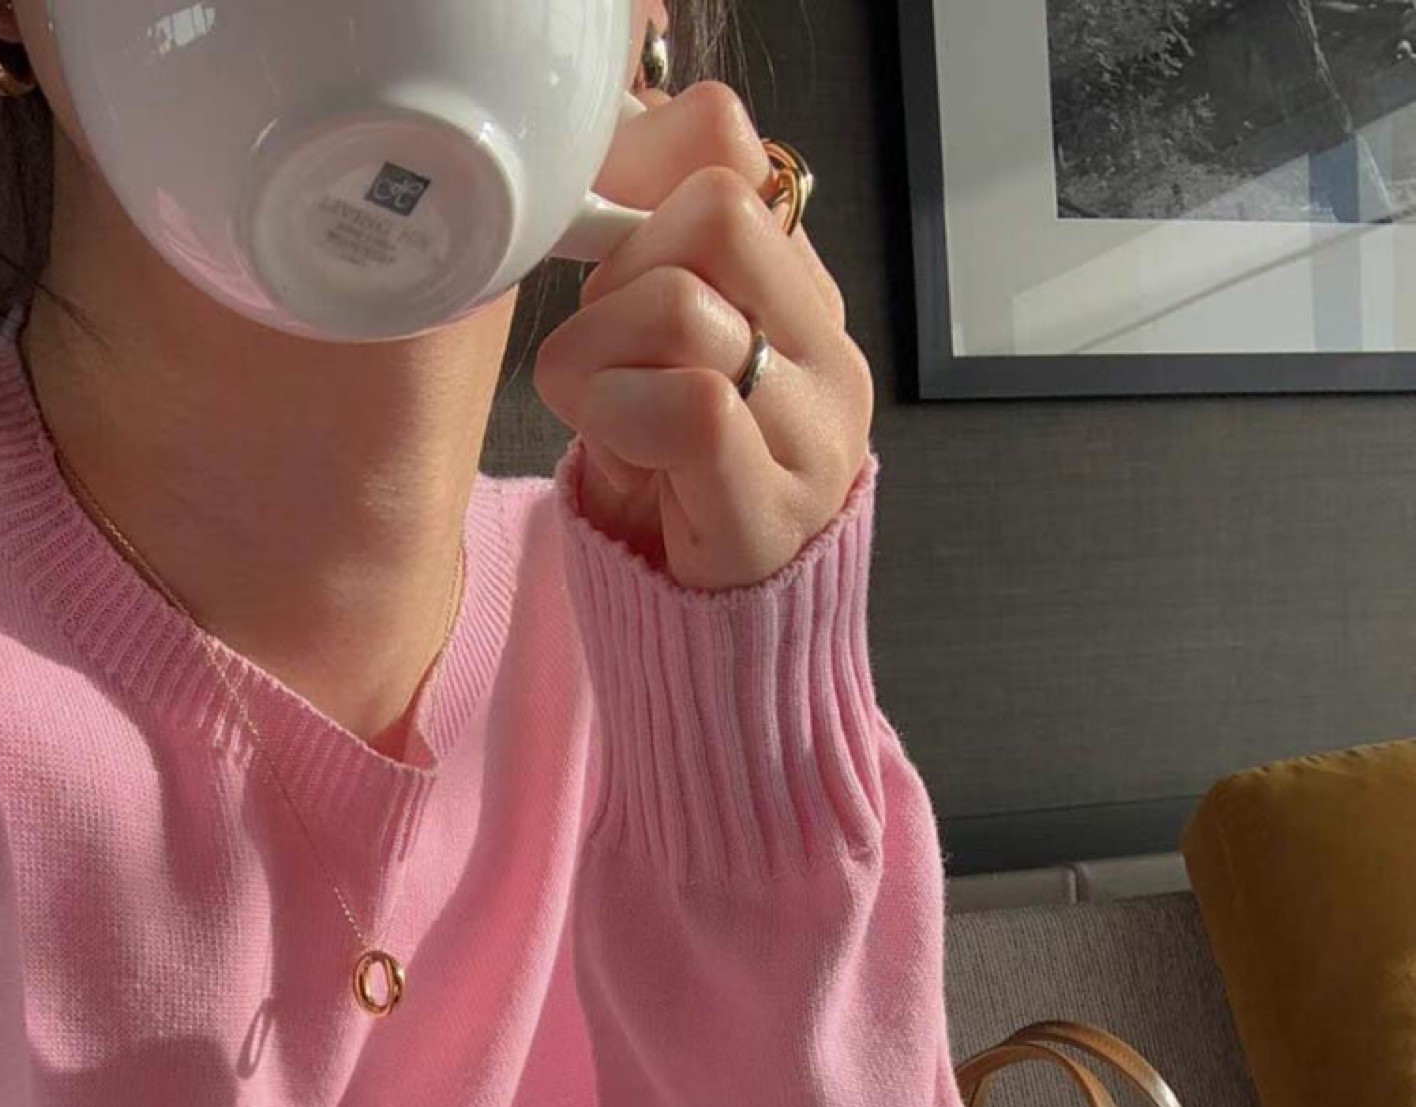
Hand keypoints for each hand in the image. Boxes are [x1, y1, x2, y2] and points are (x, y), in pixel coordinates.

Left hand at [533, 84, 873, 591]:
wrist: (723, 651)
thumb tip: (590, 176)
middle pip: (715, 211)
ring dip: (601, 354)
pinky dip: (620, 415)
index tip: (597, 252)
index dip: (635, 175)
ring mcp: (814, 430)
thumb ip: (649, 272)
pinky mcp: (776, 507)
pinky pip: (695, 408)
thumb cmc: (673, 500)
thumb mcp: (659, 365)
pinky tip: (615, 449)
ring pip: (687, 306)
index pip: (729, 145)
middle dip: (621, 271)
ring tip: (604, 411)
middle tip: (605, 351)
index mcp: (799, 297)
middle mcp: (826, 351)